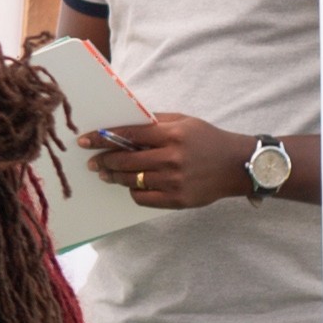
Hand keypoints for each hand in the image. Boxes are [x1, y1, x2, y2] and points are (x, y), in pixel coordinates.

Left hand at [90, 112, 262, 210]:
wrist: (237, 165)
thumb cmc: (208, 139)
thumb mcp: (184, 121)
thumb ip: (155, 122)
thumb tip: (124, 124)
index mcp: (173, 135)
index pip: (128, 135)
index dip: (103, 138)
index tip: (85, 140)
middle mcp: (172, 158)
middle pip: (126, 161)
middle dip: (104, 160)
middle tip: (92, 161)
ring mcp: (175, 181)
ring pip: (132, 180)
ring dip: (115, 177)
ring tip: (106, 174)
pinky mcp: (178, 200)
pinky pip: (144, 198)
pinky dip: (134, 191)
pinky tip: (130, 185)